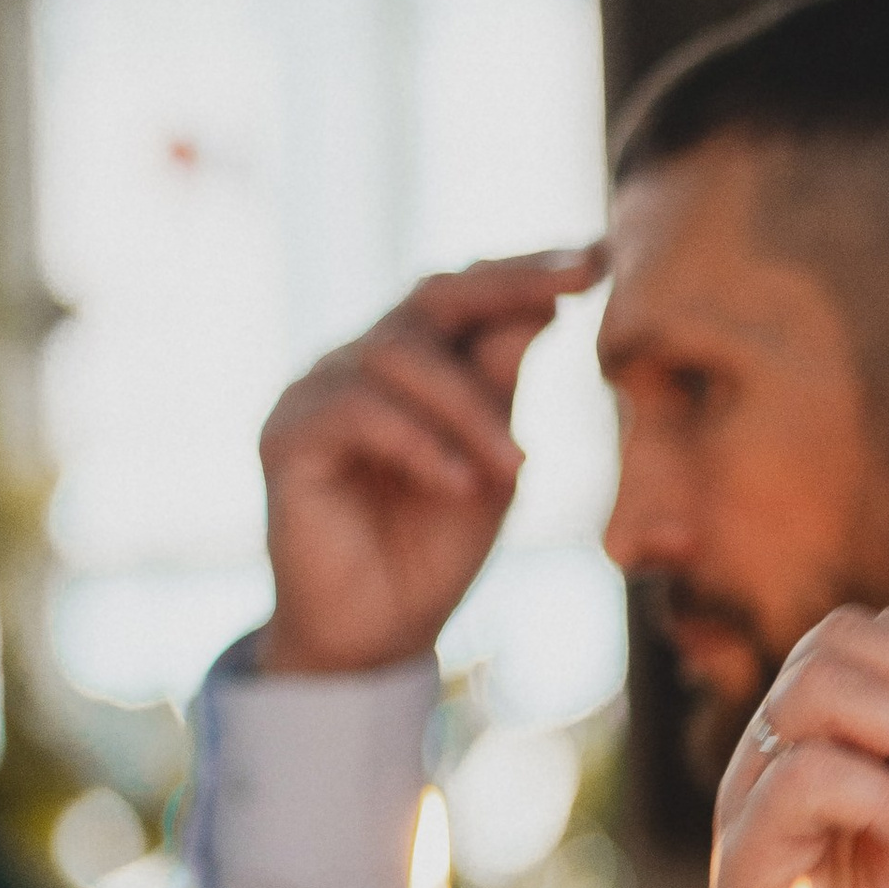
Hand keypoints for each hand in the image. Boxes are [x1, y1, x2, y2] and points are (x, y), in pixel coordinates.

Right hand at [260, 248, 602, 676]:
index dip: (531, 271)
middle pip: (434, 294)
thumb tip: (545, 303)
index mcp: (418, 361)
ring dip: (470, 411)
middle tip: (577, 287)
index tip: (601, 255)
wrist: (380, 632)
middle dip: (510, 285)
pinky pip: (357, 412)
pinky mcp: (286, 435)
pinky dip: (421, 444)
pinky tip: (461, 486)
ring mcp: (318, 389)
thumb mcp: (494, 461)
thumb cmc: (437, 545)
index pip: (471, 293)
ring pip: (401, 355)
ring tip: (515, 470)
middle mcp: (363, 359)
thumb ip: (504, 387)